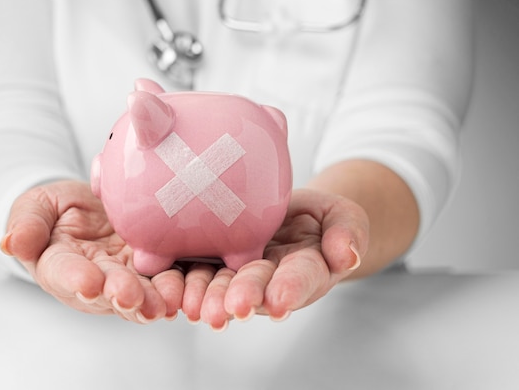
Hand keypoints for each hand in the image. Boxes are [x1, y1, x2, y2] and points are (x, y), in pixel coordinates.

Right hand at [0, 180, 184, 321]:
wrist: (88, 206)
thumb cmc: (55, 209)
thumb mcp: (35, 207)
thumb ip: (27, 225)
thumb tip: (11, 243)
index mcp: (60, 267)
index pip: (67, 275)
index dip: (78, 280)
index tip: (88, 282)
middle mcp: (96, 279)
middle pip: (109, 292)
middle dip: (122, 295)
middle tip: (131, 295)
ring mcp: (127, 275)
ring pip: (142, 293)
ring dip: (153, 299)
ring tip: (165, 301)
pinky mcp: (153, 265)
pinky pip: (168, 278)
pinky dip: (178, 286)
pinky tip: (189, 289)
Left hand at [181, 188, 368, 329]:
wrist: (287, 212)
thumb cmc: (319, 217)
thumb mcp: (342, 215)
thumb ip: (348, 233)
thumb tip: (347, 255)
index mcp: (305, 269)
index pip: (301, 279)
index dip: (290, 289)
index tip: (280, 301)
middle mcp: (269, 278)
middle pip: (257, 287)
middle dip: (245, 296)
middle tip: (235, 307)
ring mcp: (238, 270)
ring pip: (222, 285)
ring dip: (212, 297)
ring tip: (200, 307)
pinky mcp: (212, 258)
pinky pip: (196, 270)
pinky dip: (184, 282)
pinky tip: (172, 290)